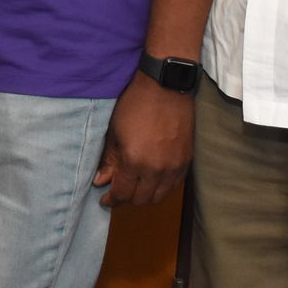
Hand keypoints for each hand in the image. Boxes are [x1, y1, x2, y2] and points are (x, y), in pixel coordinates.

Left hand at [92, 74, 194, 207]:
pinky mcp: (186, 161)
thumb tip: (100, 182)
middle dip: (127, 199)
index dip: (111, 200)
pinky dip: (161, 187)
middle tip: (119, 191)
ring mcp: (174, 167)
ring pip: (159, 197)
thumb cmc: (135, 104)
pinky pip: (173, 185)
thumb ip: (109, 160)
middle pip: (141, 200)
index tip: (105, 199)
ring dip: (145, 196)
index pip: (122, 194)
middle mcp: (156, 170)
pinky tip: (152, 179)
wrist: (165, 87)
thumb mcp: (114, 131)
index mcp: (134, 161)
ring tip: (135, 187)